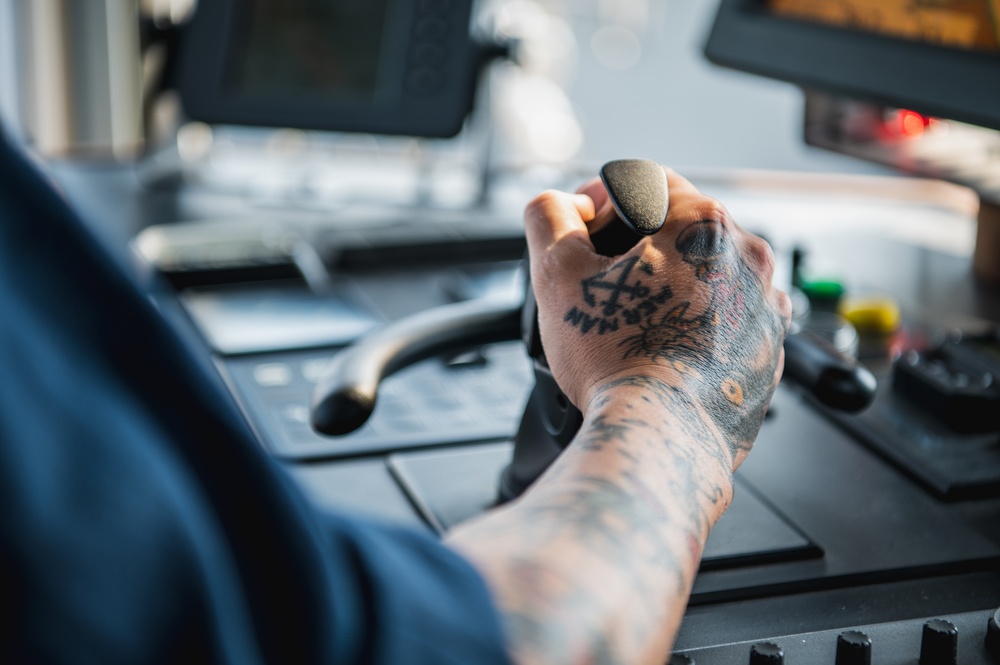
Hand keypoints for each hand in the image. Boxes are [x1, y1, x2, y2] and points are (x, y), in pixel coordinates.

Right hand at [524, 167, 790, 467]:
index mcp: (705, 224)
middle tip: (599, 285)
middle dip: (636, 248)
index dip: (601, 202)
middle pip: (680, 230)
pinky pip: (725, 322)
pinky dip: (694, 327)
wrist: (658, 438)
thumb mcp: (557, 273)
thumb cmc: (615, 359)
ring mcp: (765, 309)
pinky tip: (659, 351)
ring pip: (706, 276)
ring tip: (630, 324)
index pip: (647, 182)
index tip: (582, 233)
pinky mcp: (767, 353)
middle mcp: (749, 259)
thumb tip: (555, 205)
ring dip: (667, 287)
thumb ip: (548, 216)